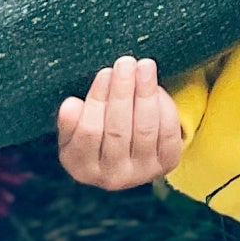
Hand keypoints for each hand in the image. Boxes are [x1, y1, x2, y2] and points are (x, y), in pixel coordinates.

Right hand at [57, 55, 182, 189]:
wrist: (133, 154)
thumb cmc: (100, 133)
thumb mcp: (77, 131)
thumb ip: (71, 120)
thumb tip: (71, 105)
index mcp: (82, 168)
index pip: (88, 133)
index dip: (97, 101)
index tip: (105, 73)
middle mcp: (112, 177)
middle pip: (118, 130)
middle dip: (122, 92)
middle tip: (126, 63)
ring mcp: (141, 172)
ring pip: (145, 129)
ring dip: (145, 94)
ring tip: (144, 66)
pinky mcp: (166, 163)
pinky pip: (168, 131)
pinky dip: (164, 106)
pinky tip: (157, 87)